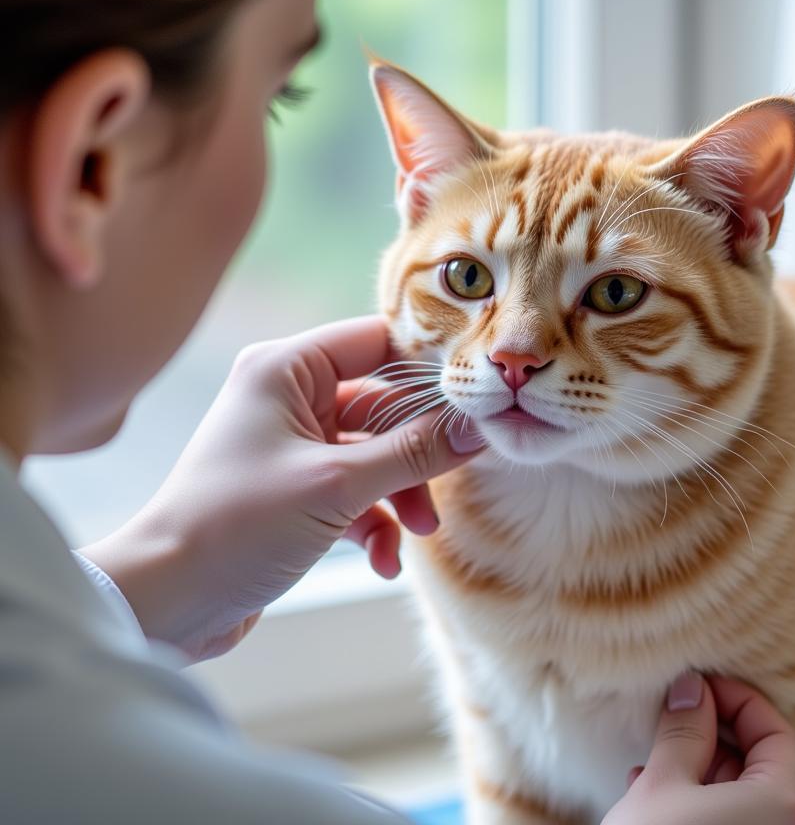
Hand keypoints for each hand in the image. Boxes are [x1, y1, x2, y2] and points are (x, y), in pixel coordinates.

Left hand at [81, 315, 482, 661]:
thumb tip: (478, 427)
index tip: (475, 398)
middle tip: (452, 482)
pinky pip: (354, 490)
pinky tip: (382, 562)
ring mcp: (291, 444)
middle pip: (383, 404)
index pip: (377, 341)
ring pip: (374, 452)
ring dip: (401, 493)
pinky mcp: (294, 488)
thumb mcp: (337, 485)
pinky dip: (374, 522)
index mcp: (285, 369)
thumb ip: (415, 452)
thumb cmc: (235, 527)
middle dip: (418, 450)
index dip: (427, 368)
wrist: (166, 604)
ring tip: (418, 535)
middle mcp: (287, 396)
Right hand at [604, 674, 794, 824]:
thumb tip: (693, 688)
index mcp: (784, 806)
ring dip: (700, 770)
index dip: (736, 699)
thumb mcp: (663, 783)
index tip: (697, 686)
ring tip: (654, 757)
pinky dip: (699, 805)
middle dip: (714, 735)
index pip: (776, 733)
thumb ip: (684, 730)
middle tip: (673, 715)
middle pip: (761, 767)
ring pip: (742, 799)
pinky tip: (651, 793)